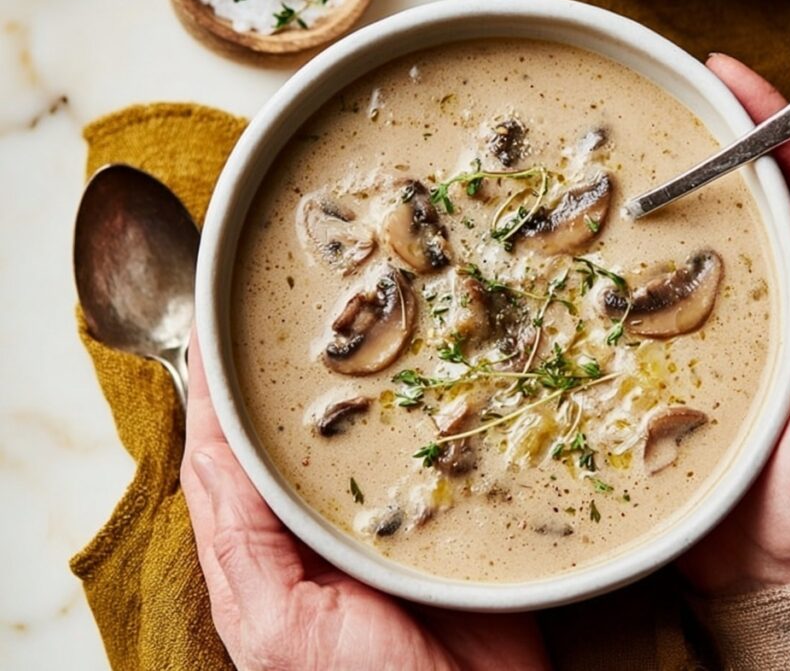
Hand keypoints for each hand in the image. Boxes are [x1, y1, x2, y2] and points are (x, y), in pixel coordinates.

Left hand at [181, 338, 549, 670]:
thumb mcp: (281, 626)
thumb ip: (243, 544)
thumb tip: (208, 450)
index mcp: (270, 546)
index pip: (228, 449)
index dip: (215, 385)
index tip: (214, 319)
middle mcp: (322, 519)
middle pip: (294, 423)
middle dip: (287, 363)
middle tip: (292, 297)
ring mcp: (386, 510)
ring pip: (363, 424)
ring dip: (361, 372)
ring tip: (361, 304)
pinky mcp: (447, 508)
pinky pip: (431, 443)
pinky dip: (427, 402)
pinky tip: (436, 362)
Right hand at [679, 54, 789, 593]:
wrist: (788, 574)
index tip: (737, 85)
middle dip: (755, 137)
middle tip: (700, 99)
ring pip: (768, 230)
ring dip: (729, 181)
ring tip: (684, 142)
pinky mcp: (756, 348)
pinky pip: (735, 275)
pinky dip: (709, 237)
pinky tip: (675, 224)